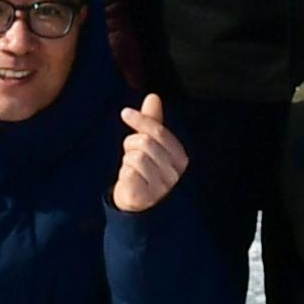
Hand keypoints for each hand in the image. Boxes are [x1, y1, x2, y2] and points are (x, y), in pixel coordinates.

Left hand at [113, 93, 189, 212]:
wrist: (138, 206)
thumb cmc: (145, 171)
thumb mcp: (151, 146)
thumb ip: (153, 122)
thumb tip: (153, 96)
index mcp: (180, 158)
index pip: (159, 132)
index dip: (140, 120)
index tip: (125, 112)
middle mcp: (175, 174)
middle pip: (144, 143)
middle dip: (131, 144)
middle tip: (131, 154)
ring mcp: (161, 188)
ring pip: (135, 157)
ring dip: (127, 161)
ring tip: (132, 170)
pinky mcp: (144, 198)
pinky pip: (127, 174)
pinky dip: (123, 174)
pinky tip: (130, 182)